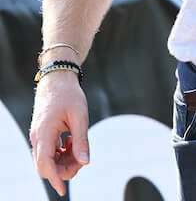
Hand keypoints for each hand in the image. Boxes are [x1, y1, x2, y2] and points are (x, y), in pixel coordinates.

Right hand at [28, 71, 89, 196]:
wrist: (57, 80)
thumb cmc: (69, 95)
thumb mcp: (80, 116)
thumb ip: (82, 140)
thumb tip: (85, 162)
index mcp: (44, 133)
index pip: (45, 164)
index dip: (54, 179)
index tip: (63, 191)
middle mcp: (37, 138)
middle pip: (47, 166)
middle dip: (66, 168)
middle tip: (83, 156)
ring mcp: (39, 137)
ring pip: (49, 160)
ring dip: (65, 160)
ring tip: (78, 144)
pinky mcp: (43, 135)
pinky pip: (50, 152)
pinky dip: (62, 153)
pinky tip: (72, 142)